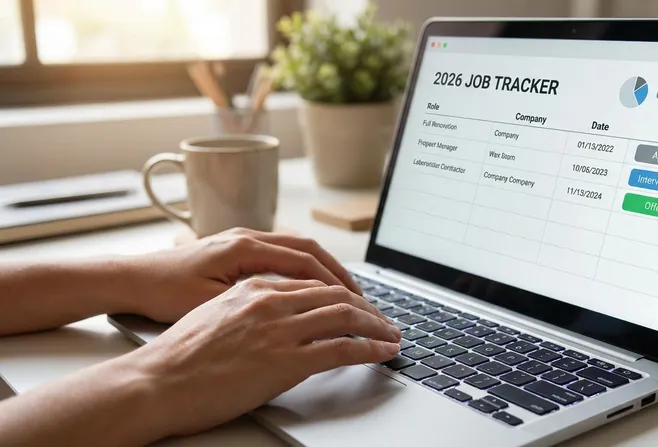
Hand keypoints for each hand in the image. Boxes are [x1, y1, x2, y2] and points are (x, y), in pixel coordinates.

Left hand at [118, 227, 361, 322]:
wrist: (130, 279)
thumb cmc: (163, 292)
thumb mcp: (210, 301)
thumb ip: (254, 297)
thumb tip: (295, 304)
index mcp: (244, 246)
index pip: (304, 259)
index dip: (334, 281)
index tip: (355, 301)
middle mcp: (246, 236)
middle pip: (307, 247)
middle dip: (337, 272)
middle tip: (360, 297)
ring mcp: (241, 239)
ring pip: (295, 247)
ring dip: (321, 268)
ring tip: (342, 291)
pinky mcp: (234, 248)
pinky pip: (280, 253)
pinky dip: (302, 268)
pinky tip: (308, 285)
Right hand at [132, 278, 400, 438]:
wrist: (155, 380)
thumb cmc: (177, 355)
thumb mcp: (214, 313)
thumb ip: (248, 306)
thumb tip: (271, 315)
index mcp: (254, 287)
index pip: (313, 281)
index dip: (342, 293)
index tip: (356, 304)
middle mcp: (271, 300)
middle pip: (336, 294)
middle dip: (367, 307)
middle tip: (383, 320)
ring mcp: (280, 328)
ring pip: (346, 316)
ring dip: (377, 326)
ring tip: (392, 335)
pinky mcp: (285, 360)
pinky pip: (342, 349)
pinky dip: (370, 348)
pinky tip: (383, 351)